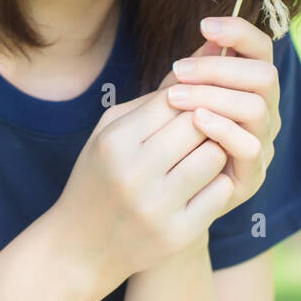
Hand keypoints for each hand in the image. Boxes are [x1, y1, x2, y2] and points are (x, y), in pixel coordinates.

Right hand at [51, 70, 234, 282]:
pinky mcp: (177, 233)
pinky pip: (221, 191)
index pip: (173, 97)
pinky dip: (218, 182)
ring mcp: (157, 206)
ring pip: (214, 154)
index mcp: (115, 141)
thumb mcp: (113, 130)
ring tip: (202, 153)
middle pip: (198, 123)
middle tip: (206, 124)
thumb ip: (156, 96)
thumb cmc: (100, 175)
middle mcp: (134, 172)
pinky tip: (202, 184)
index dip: (194, 92)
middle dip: (208, 119)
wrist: (80, 248)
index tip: (201, 95)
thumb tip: (209, 52)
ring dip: (215, 150)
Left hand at [159, 16, 280, 219]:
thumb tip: (208, 38)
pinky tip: (196, 121)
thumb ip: (193, 72)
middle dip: (220, 68)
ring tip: (176, 97)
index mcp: (252, 88)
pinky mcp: (253, 176)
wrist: (164, 193)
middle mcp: (266, 112)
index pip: (261, 50)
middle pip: (264, 75)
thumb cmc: (170, 137)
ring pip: (258, 108)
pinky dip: (223, 129)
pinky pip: (250, 146)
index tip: (205, 25)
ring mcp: (263, 144)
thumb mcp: (178, 97)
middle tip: (179, 70)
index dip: (240, 32)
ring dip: (216, 96)